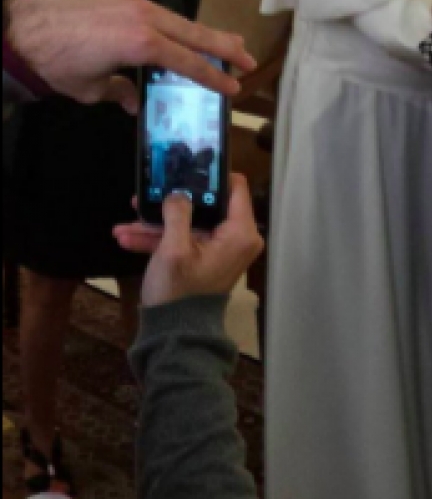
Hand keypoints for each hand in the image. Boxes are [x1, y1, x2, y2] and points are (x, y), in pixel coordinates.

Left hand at [6, 0, 255, 111]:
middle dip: (223, 46)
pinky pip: (155, 10)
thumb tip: (133, 102)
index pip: (188, 62)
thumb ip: (119, 92)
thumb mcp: (89, 88)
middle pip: (194, 32)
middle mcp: (143, 15)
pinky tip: (179, 34)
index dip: (213, 76)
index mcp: (141, 43)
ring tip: (224, 43)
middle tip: (248, 57)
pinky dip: (174, 25)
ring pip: (176, 19)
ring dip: (200, 33)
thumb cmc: (52, 63)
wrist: (15, 26)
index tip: (234, 86)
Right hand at [113, 174, 263, 306]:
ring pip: (188, 224)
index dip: (212, 174)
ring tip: (124, 222)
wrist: (174, 334)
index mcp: (240, 233)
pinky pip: (184, 240)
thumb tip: (178, 193)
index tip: (188, 164)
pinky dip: (159, 239)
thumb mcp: (173, 249)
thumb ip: (177, 213)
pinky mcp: (204, 258)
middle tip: (145, 194)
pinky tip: (127, 237)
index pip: (236, 187)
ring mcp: (220, 249)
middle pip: (206, 205)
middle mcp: (236, 238)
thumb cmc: (179, 292)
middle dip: (171, 202)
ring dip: (156, 223)